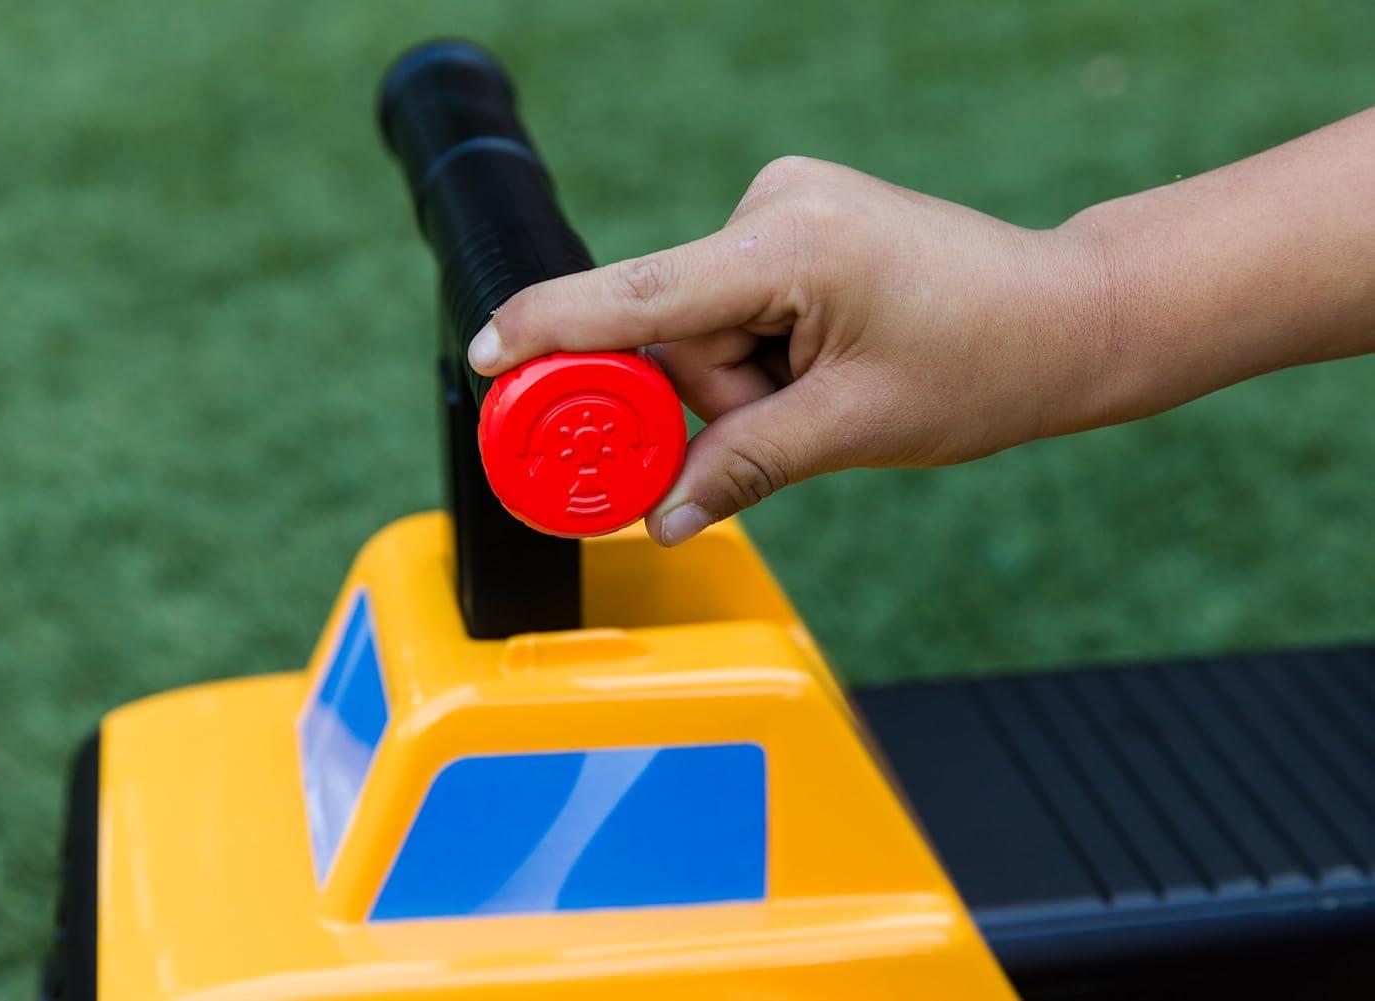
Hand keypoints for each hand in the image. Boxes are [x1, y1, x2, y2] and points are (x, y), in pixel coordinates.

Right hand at [468, 156, 1111, 544]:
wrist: (1065, 316)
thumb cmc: (985, 363)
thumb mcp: (853, 429)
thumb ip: (742, 467)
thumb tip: (660, 519)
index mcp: (791, 244)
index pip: (643, 297)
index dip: (555, 330)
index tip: (483, 357)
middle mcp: (775, 204)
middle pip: (673, 332)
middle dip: (711, 398)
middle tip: (784, 425)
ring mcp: (783, 206)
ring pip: (702, 329)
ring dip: (743, 383)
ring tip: (830, 390)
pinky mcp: (792, 223)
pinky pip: (731, 308)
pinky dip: (757, 354)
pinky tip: (825, 363)